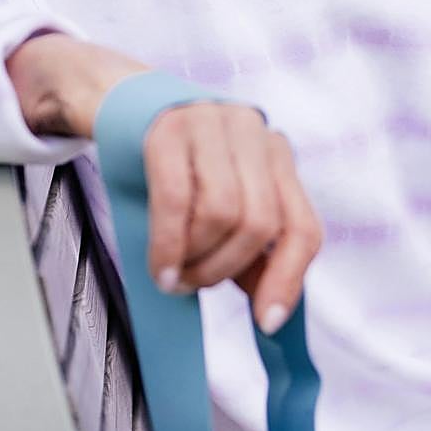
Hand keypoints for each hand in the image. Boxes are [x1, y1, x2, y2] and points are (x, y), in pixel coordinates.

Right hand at [141, 99, 323, 333]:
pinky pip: (177, 200)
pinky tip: (160, 267)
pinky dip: (169, 245)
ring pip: (223, 213)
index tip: (265, 322)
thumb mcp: (220, 208)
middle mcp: (255, 134)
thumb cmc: (179, 169)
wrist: (126, 108)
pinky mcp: (170, 128)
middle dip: (224, 270)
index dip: (288, 280)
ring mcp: (215, 124)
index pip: (303, 227)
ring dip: (195, 259)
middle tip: (191, 285)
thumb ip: (249, 254)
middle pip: (261, 223)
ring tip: (173, 273)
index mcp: (277, 157)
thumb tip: (269, 309)